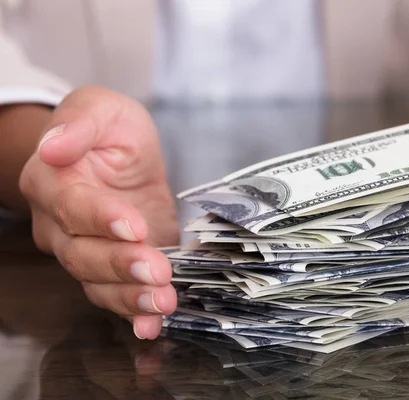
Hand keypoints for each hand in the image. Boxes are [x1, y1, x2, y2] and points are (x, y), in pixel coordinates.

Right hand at [19, 85, 178, 338]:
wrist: (117, 156)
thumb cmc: (107, 131)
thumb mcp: (101, 109)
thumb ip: (80, 123)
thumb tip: (52, 147)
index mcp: (51, 182)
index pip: (71, 206)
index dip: (100, 218)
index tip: (133, 226)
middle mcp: (59, 225)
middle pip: (82, 254)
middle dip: (122, 265)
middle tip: (158, 271)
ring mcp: (85, 251)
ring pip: (97, 283)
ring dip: (130, 297)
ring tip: (163, 302)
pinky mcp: (115, 267)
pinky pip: (115, 296)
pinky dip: (133, 314)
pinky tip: (152, 325)